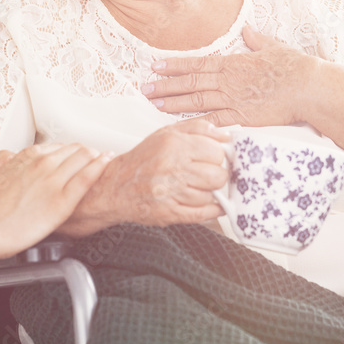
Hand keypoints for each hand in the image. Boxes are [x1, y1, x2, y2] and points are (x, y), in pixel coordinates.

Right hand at [0, 143, 108, 256]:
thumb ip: (0, 160)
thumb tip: (10, 156)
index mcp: (26, 157)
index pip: (56, 147)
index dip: (68, 151)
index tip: (74, 155)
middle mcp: (41, 164)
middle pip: (74, 149)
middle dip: (86, 151)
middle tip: (94, 156)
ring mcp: (53, 181)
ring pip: (83, 158)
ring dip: (96, 155)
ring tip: (105, 157)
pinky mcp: (62, 202)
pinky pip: (86, 178)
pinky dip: (99, 167)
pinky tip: (107, 163)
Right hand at [79, 119, 230, 229]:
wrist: (117, 185)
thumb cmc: (144, 158)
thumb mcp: (167, 133)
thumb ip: (198, 128)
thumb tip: (226, 136)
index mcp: (174, 145)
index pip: (216, 152)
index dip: (216, 155)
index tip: (210, 158)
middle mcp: (172, 168)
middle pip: (218, 176)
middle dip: (217, 175)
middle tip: (206, 173)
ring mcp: (171, 193)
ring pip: (210, 196)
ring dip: (208, 192)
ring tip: (196, 186)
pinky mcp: (169, 213)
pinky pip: (202, 214)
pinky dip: (211, 210)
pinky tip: (210, 205)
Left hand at [143, 26, 317, 127]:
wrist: (309, 88)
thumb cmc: (295, 67)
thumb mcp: (274, 47)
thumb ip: (257, 40)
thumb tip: (247, 30)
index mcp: (233, 63)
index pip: (196, 63)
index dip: (174, 65)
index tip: (156, 65)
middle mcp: (228, 80)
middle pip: (190, 82)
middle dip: (165, 84)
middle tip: (144, 87)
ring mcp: (233, 99)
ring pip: (196, 100)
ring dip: (173, 102)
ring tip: (153, 103)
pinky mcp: (241, 117)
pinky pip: (213, 120)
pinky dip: (195, 123)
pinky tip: (179, 127)